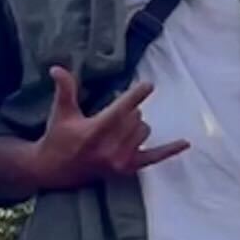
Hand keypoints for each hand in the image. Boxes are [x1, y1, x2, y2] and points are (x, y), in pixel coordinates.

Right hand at [17, 65, 188, 191]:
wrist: (53, 172)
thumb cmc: (58, 138)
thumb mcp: (60, 112)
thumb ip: (64, 89)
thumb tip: (57, 68)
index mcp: (95, 131)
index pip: (121, 109)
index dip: (135, 95)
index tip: (148, 85)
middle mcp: (110, 147)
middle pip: (135, 118)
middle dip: (127, 111)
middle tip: (113, 114)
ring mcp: (120, 160)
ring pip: (144, 131)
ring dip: (136, 124)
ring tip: (119, 127)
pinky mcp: (126, 169)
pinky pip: (154, 158)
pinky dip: (170, 150)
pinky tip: (185, 143)